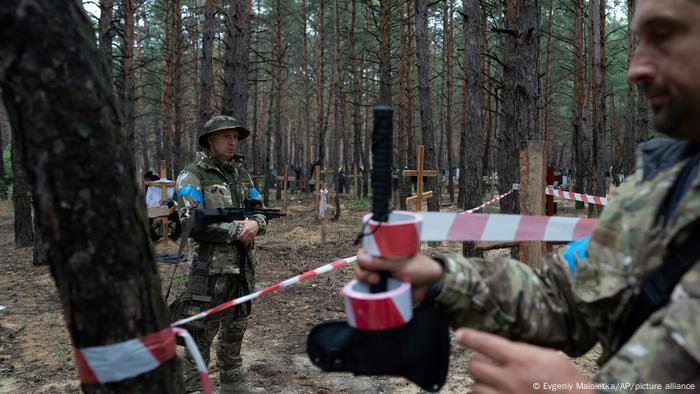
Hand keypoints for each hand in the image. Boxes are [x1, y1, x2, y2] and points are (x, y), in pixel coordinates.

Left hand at [234, 218, 258, 245]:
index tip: (235, 238)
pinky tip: (245, 245)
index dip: (238, 237)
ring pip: (246, 240)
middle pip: (243, 238)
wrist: (257, 224)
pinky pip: (250, 241)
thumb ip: (239, 222)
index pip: (241, 235)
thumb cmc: (250, 223)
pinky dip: (247, 243)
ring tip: (240, 241)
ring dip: (243, 241)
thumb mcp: (245, 221)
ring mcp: (251, 235)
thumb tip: (234, 221)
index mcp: (246, 229)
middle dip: (240, 239)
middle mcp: (249, 232)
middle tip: (237, 239)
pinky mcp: (253, 236)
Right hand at [355, 249, 442, 302]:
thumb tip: (362, 260)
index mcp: (381, 253)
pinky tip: (362, 295)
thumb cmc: (417, 267)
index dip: (362, 257)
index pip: (364, 252)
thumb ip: (382, 262)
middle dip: (363, 273)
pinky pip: (367, 293)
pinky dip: (362, 295)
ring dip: (364, 282)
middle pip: (360, 267)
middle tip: (375, 278)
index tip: (367, 263)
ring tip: (376, 284)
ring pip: (361, 280)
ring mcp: (378, 278)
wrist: (430, 283)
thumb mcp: (400, 262)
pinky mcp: (381, 291)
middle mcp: (377, 264)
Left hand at [456, 328, 594, 393]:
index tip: (460, 334)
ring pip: (475, 387)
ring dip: (481, 384)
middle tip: (487, 365)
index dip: (469, 337)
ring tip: (493, 383)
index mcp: (520, 359)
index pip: (485, 343)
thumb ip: (523, 351)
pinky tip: (494, 393)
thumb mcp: (548, 356)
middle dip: (478, 364)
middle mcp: (509, 379)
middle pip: (474, 366)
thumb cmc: (569, 383)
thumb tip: (503, 348)